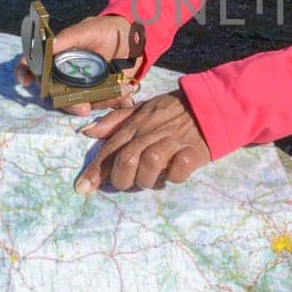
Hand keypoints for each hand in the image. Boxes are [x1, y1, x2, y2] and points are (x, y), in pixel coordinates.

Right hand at [16, 13, 138, 113]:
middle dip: (68, 104)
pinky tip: (126, 96)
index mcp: (58, 57)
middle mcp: (66, 75)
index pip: (34, 66)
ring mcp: (83, 86)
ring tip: (117, 94)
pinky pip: (103, 103)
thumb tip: (49, 45)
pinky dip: (114, 102)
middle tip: (83, 108)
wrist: (134, 38)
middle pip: (56, 95)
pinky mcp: (101, 93)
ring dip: (97, 104)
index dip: (25, 72)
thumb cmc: (107, 29)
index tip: (26, 81)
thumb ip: (69, 37)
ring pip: (80, 103)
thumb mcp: (89, 29)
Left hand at [77, 91, 210, 192]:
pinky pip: (179, 169)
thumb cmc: (172, 109)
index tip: (82, 188)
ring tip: (152, 180)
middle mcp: (151, 132)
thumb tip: (87, 132)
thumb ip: (115, 120)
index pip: (111, 148)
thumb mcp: (142, 108)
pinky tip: (173, 174)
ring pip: (150, 163)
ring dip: (147, 178)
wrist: (209, 103)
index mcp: (136, 124)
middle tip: (127, 184)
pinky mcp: (194, 151)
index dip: (95, 170)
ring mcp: (173, 141)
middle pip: (127, 158)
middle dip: (121, 178)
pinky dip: (174, 177)